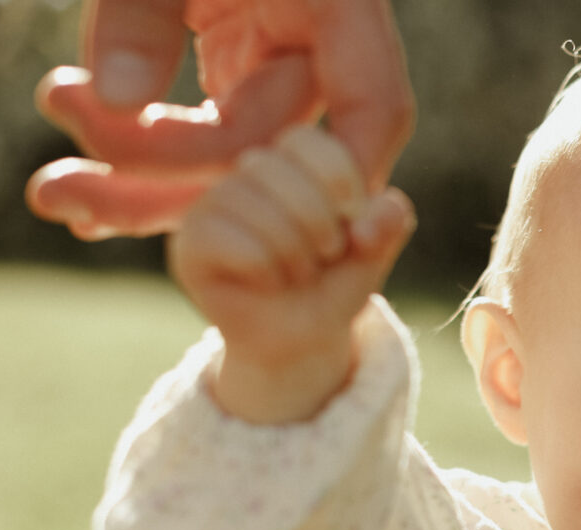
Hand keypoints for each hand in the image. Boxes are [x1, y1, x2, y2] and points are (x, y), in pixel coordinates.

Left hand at [26, 0, 412, 239]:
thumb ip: (140, 13)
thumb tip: (115, 99)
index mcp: (341, 6)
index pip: (374, 109)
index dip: (340, 178)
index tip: (271, 218)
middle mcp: (320, 49)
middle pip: (271, 153)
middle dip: (168, 183)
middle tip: (61, 190)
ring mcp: (275, 64)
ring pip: (227, 162)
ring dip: (139, 186)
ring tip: (54, 191)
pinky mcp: (232, 70)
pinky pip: (198, 139)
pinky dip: (141, 162)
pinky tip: (83, 195)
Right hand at [169, 125, 413, 422]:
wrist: (301, 339)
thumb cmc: (331, 285)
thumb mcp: (370, 253)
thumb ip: (386, 225)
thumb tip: (390, 205)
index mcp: (287, 163)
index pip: (304, 139)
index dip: (339, 177)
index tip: (355, 221)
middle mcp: (243, 176)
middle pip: (274, 167)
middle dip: (318, 221)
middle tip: (325, 255)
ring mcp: (210, 206)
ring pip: (253, 207)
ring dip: (295, 253)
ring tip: (298, 273)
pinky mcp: (190, 244)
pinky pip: (233, 242)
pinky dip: (267, 270)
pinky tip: (269, 283)